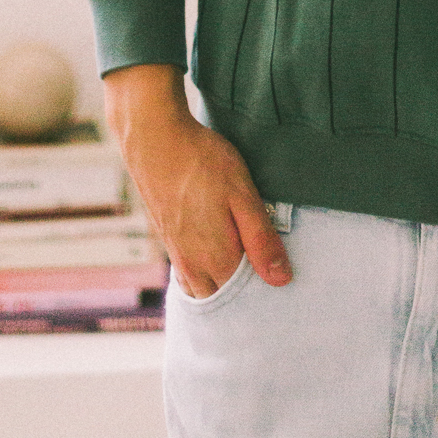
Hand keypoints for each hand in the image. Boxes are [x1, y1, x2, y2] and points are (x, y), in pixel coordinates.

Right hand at [103, 64, 291, 300]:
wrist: (154, 139)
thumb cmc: (202, 163)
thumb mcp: (242, 194)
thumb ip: (261, 239)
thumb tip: (282, 280)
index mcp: (217, 260)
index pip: (247, 297)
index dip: (266, 291)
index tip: (282, 279)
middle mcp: (194, 267)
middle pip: (224, 298)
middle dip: (244, 295)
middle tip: (266, 273)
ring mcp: (178, 255)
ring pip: (204, 289)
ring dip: (223, 286)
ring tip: (244, 266)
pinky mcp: (169, 240)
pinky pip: (189, 275)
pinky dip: (205, 275)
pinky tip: (217, 255)